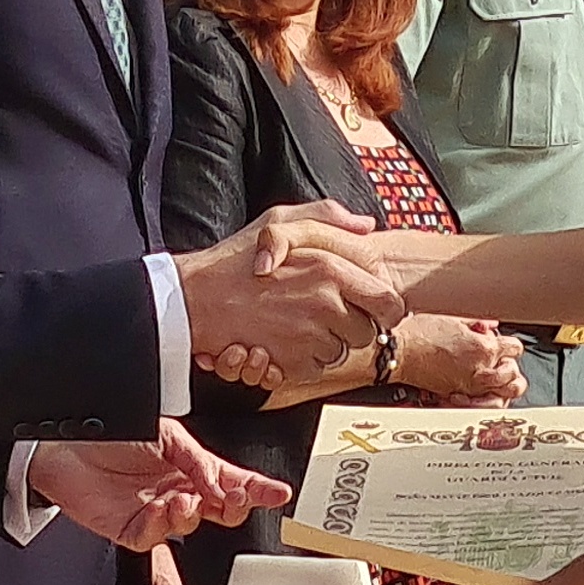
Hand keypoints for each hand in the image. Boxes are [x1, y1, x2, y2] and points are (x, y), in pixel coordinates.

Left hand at [29, 419, 290, 550]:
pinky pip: (155, 535)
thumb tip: (224, 483)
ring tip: (189, 497)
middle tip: (236, 498)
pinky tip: (164, 507)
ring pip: (191, 524)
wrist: (62, 440)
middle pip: (219, 508)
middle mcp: (178, 491)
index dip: (257, 489)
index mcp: (191, 467)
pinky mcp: (131, 529)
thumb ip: (197, 460)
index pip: (231, 480)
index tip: (278, 493)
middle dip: (234, 505)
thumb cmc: (111, 429)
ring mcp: (156, 512)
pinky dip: (164, 523)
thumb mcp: (165, 434)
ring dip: (196, 512)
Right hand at [177, 200, 397, 392]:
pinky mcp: (294, 361)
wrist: (195, 300)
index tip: (374, 310)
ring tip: (299, 325)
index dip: (386, 309)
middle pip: (368, 331)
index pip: (388, 301)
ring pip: (343, 351)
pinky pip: (318, 368)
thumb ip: (327, 216)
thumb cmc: (234, 260)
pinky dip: (306, 360)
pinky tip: (285, 340)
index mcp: (330, 267)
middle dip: (353, 327)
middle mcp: (326, 302)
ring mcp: (310, 335)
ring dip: (328, 343)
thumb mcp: (279, 221)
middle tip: (328, 317)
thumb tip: (365, 225)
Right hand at [391, 316, 522, 399]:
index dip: (509, 345)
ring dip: (501, 384)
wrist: (399, 353)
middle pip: (514, 374)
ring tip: (491, 376)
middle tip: (498, 360)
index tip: (501, 344)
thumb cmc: (418, 334)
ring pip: (504, 393)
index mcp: (483, 348)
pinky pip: (483, 402)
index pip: (515, 349)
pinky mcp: (458, 397)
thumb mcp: (452, 319)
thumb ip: (477, 324)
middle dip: (509, 365)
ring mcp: (471, 387)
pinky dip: (485, 396)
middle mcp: (482, 371)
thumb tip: (489, 327)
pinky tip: (477, 389)